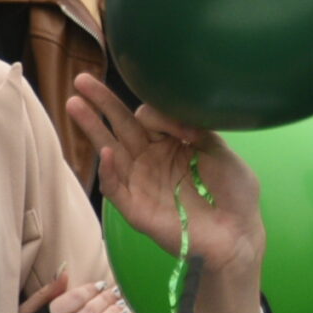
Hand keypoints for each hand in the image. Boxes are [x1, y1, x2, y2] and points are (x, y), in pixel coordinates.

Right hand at [20, 269, 129, 312]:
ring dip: (111, 312)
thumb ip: (45, 293)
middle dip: (105, 299)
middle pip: (89, 310)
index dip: (90, 290)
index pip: (75, 299)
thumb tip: (64, 272)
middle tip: (118, 290)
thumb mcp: (25, 312)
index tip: (101, 284)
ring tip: (123, 303)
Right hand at [66, 75, 262, 285]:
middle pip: (121, 126)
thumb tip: (176, 118)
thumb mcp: (219, 151)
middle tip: (81, 80)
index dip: (160, 114)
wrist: (238, 231)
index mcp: (172, 143)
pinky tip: (106, 151)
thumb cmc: (233, 192)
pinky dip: (109, 171)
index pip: (150, 116)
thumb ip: (196, 129)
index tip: (186, 130)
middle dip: (102, 104)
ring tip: (74, 104)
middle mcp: (152, 160)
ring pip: (110, 151)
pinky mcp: (136, 209)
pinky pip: (116, 188)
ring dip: (93, 128)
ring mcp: (141, 183)